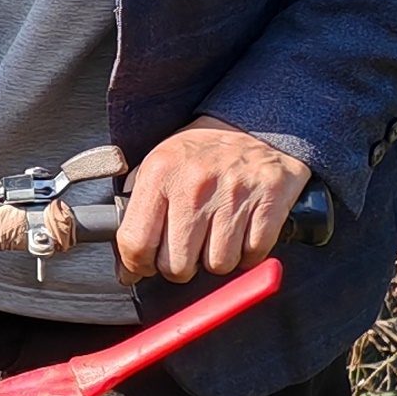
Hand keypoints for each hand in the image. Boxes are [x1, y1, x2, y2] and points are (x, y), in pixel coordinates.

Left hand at [115, 120, 311, 282]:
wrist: (254, 126)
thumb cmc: (202, 153)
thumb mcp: (158, 165)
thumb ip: (139, 210)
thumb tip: (126, 265)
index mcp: (160, 173)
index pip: (137, 243)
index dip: (138, 266)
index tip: (143, 268)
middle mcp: (195, 183)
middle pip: (178, 265)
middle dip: (180, 267)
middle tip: (186, 251)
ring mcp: (234, 193)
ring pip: (218, 265)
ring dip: (217, 260)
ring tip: (216, 236)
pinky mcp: (270, 200)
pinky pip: (252, 254)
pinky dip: (248, 253)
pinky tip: (241, 233)